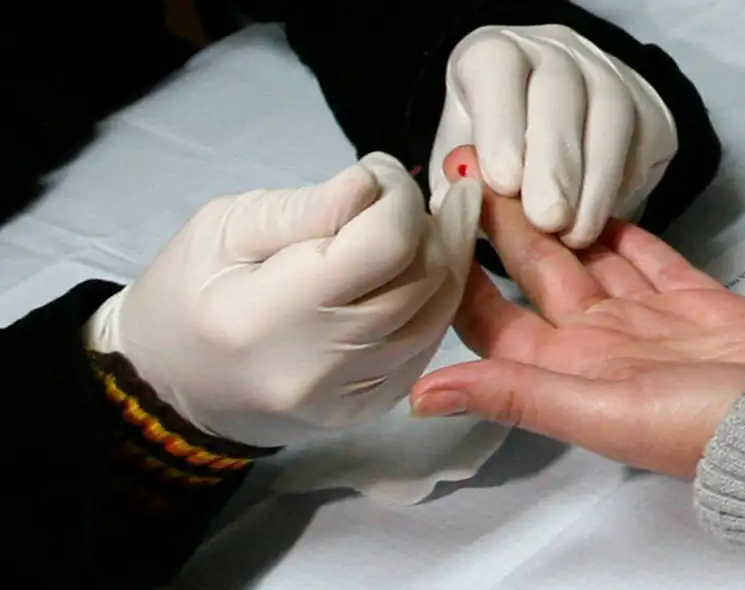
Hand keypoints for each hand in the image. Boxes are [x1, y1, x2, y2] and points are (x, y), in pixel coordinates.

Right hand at [85, 153, 482, 446]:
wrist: (172, 385)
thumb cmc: (188, 291)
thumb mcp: (226, 225)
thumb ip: (309, 207)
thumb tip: (378, 184)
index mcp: (274, 315)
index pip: (383, 245)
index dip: (399, 196)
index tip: (380, 172)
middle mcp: (323, 367)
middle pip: (422, 279)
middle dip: (428, 222)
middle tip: (405, 192)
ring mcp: (351, 397)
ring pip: (438, 312)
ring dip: (443, 258)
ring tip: (428, 219)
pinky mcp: (369, 410)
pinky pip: (426, 344)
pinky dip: (432, 299)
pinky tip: (417, 268)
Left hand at [411, 148, 744, 478]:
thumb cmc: (702, 427)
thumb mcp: (600, 410)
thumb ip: (516, 394)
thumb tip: (423, 397)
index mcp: (569, 370)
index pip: (494, 320)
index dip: (462, 277)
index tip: (437, 226)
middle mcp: (601, 345)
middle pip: (540, 276)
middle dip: (508, 229)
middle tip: (479, 173)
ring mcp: (649, 322)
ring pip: (591, 259)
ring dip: (561, 220)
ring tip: (529, 174)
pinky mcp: (696, 303)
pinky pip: (650, 259)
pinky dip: (626, 233)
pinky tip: (601, 204)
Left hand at [429, 24, 676, 248]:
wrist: (546, 145)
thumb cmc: (491, 156)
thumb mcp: (462, 164)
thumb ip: (456, 184)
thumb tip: (459, 206)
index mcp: (494, 56)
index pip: (496, 68)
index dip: (500, 124)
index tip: (503, 183)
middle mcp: (554, 54)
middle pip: (560, 93)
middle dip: (555, 161)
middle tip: (547, 220)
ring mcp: (607, 74)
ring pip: (611, 114)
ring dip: (596, 181)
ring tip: (576, 235)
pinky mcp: (647, 106)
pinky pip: (643, 140)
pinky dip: (624, 186)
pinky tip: (602, 220)